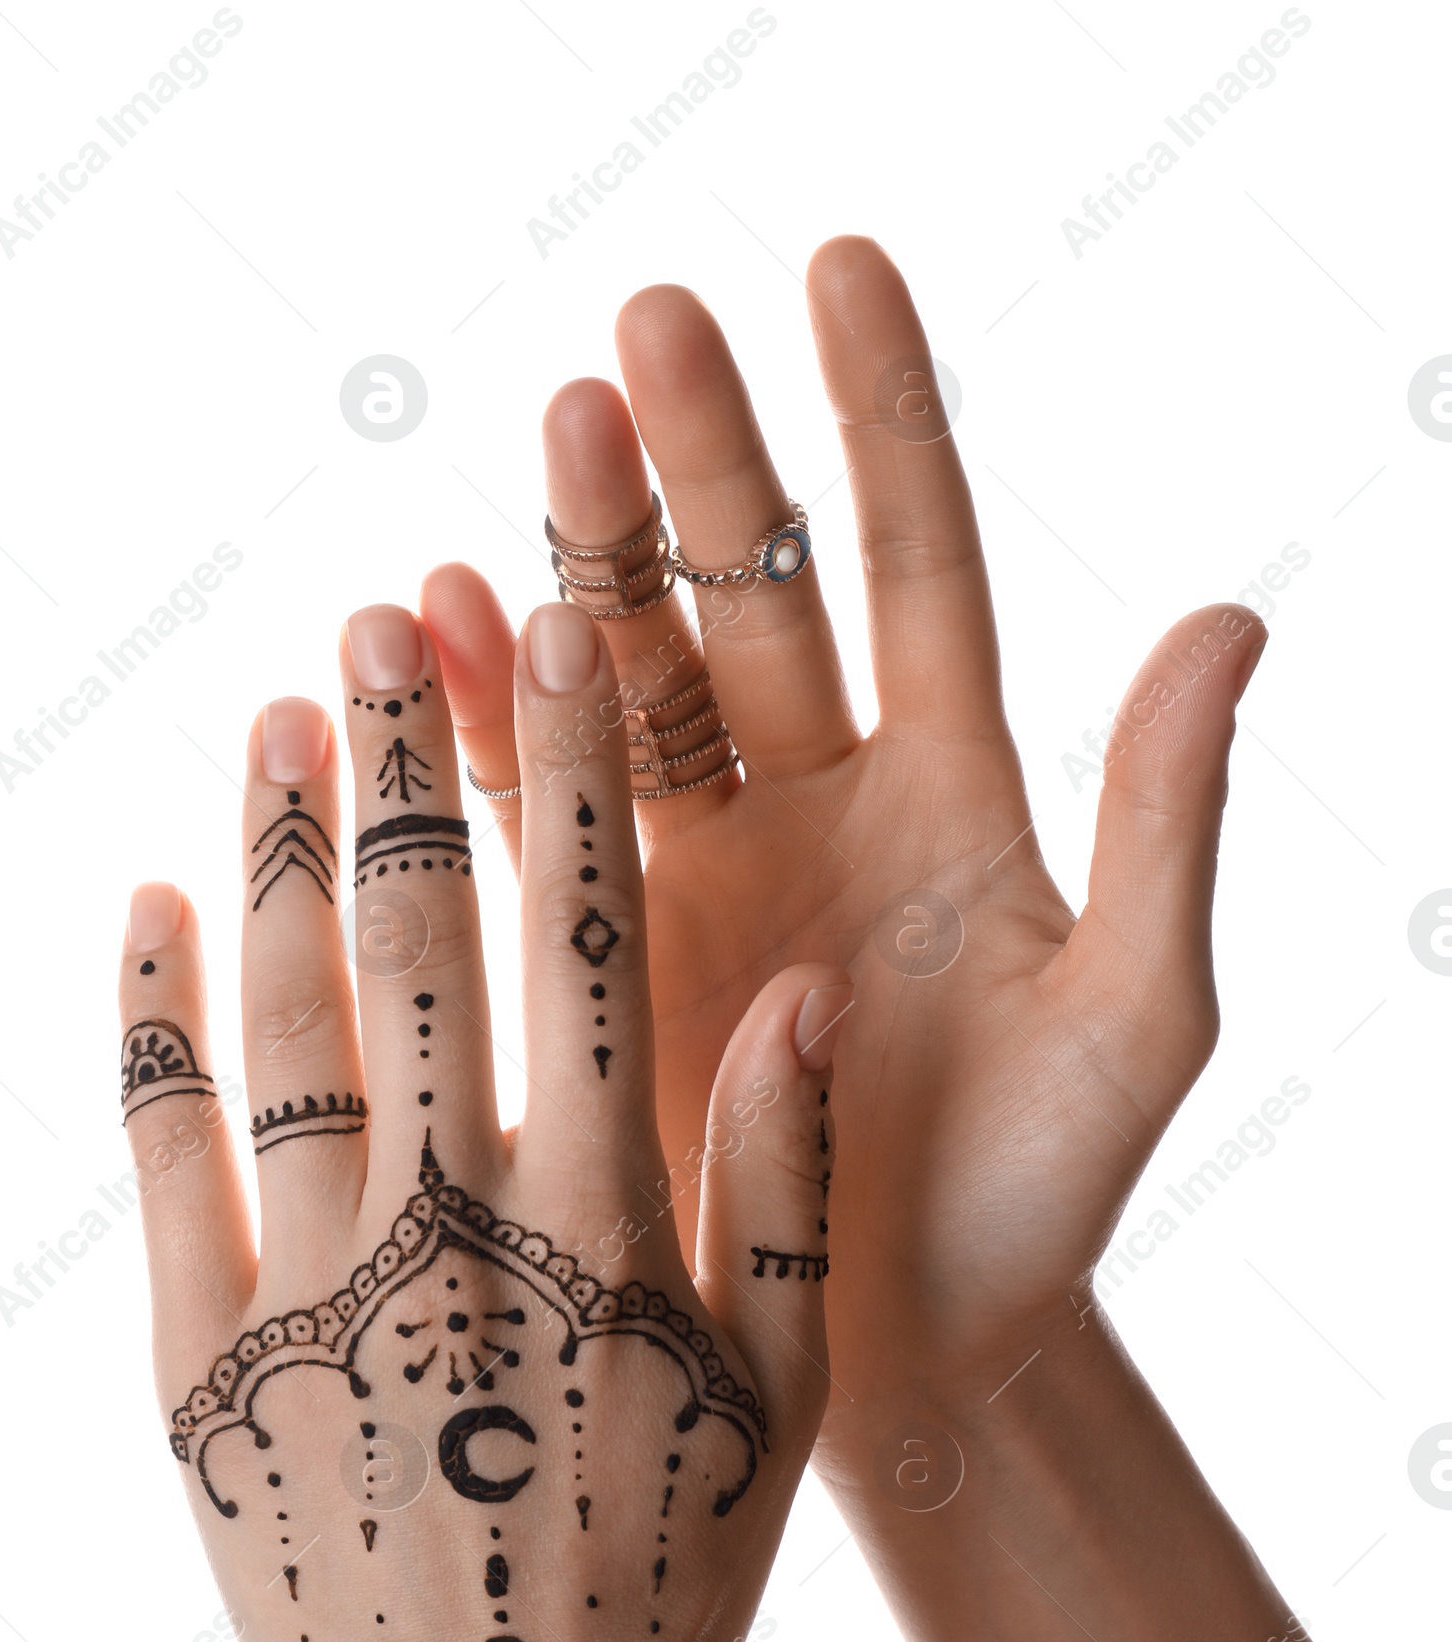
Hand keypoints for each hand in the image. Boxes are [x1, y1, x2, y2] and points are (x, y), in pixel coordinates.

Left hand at [118, 599, 843, 1641]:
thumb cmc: (676, 1574)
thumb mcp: (781, 1390)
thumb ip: (785, 1180)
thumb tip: (801, 983)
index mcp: (602, 1223)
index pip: (583, 945)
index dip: (567, 776)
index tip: (553, 636)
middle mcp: (448, 1233)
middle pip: (417, 945)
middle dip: (404, 761)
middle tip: (378, 613)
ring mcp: (307, 1296)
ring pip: (283, 1025)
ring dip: (280, 855)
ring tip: (275, 716)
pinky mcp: (197, 1366)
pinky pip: (161, 1161)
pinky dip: (151, 1024)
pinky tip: (151, 905)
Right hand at [422, 236, 1266, 1450]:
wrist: (918, 1348)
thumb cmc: (1046, 1193)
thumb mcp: (1141, 1013)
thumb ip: (1168, 824)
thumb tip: (1229, 615)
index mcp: (958, 793)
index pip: (914, 562)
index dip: (880, 417)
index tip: (835, 268)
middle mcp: (824, 801)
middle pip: (752, 592)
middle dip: (701, 460)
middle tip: (641, 331)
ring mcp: (710, 868)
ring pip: (634, 677)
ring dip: (581, 564)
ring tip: (542, 446)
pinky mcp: (615, 947)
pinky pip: (543, 807)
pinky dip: (492, 722)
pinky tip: (438, 624)